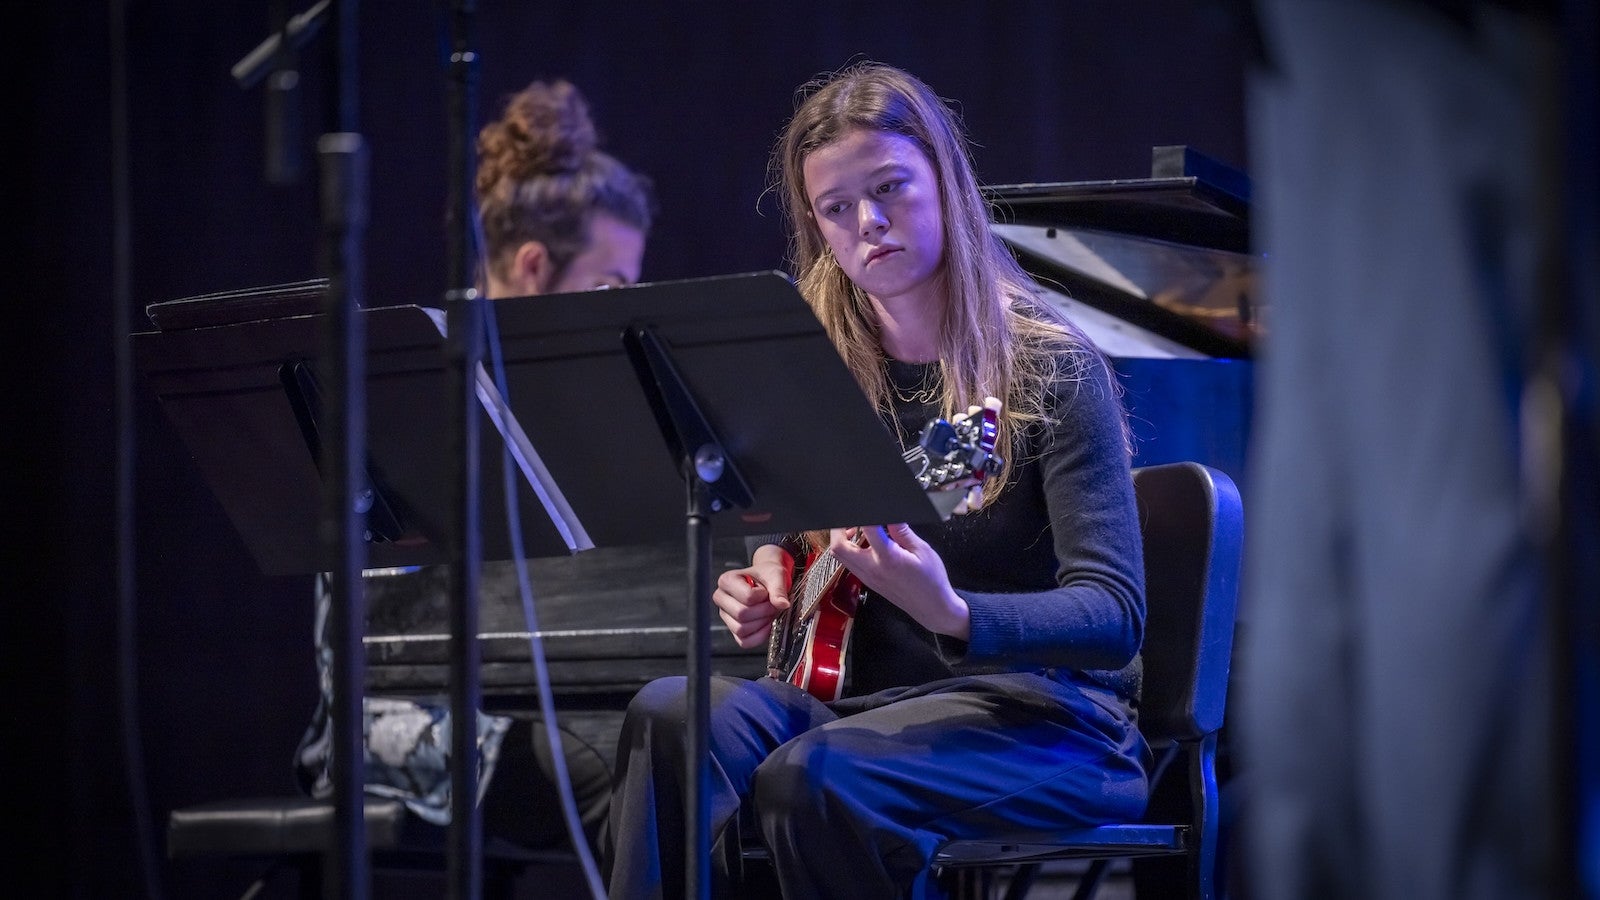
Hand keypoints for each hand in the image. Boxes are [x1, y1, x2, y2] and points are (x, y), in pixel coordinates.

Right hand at [711, 543, 793, 648]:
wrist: (768, 582)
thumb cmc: (767, 576)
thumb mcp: (775, 575)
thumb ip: (778, 589)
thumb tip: (782, 604)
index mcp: (726, 581)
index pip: (747, 597)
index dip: (762, 596)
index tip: (766, 591)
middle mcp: (721, 598)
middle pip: (742, 614)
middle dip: (763, 611)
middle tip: (771, 604)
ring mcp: (726, 616)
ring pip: (742, 629)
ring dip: (762, 623)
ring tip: (768, 612)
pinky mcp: (733, 631)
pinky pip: (745, 642)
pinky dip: (759, 636)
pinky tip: (766, 624)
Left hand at [828, 523, 969, 639]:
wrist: (932, 608)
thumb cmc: (931, 581)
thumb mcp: (922, 550)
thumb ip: (902, 531)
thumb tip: (889, 514)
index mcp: (888, 558)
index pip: (867, 529)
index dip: (863, 515)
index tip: (865, 506)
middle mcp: (872, 569)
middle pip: (838, 547)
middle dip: (839, 529)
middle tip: (850, 518)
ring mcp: (868, 577)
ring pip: (840, 557)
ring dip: (842, 540)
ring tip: (856, 528)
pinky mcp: (868, 582)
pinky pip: (849, 564)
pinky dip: (850, 550)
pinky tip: (864, 543)